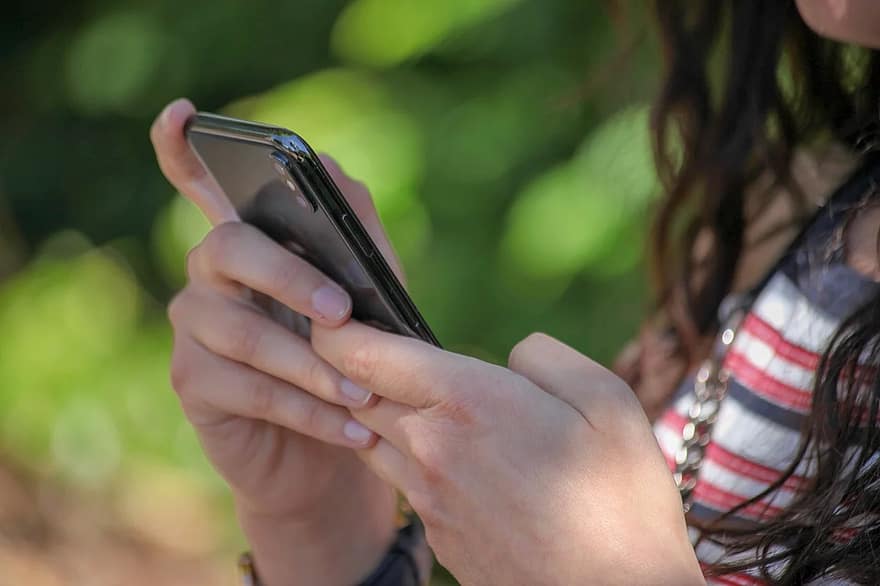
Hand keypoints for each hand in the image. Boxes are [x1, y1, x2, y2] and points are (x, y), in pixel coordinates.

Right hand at [152, 98, 401, 584]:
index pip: (203, 184)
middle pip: (228, 248)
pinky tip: (351, 430)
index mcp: (253, 243)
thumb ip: (357, 238)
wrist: (333, 452)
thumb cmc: (352, 361)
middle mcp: (210, 275)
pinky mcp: (193, 384)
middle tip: (341, 311)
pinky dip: (308, 412)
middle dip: (288, 277)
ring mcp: (194, 328)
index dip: (183, 147)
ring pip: (241, 332)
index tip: (181, 112)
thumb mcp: (371, 298)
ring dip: (312, 365)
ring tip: (365, 395)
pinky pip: (249, 391)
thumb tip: (337, 173)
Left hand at [311, 324, 704, 584]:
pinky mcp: (438, 538)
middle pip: (358, 396)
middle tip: (365, 347)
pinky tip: (453, 458)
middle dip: (351, 369)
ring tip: (412, 400)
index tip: (331, 314)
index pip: (365, 355)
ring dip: (379, 415)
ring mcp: (430, 501)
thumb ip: (545, 358)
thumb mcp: (605, 401)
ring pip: (376, 441)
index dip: (335, 329)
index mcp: (467, 404)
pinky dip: (412, 460)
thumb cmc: (620, 501)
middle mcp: (432, 451)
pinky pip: (408, 484)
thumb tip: (512, 355)